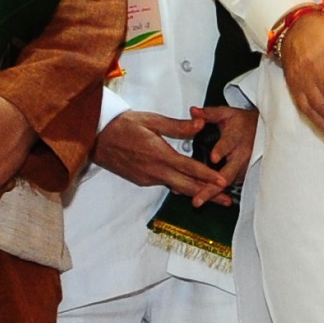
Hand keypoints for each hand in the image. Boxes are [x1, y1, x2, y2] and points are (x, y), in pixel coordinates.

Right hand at [91, 109, 228, 198]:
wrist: (95, 137)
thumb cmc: (123, 125)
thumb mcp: (152, 121)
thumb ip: (178, 126)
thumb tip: (201, 124)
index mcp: (159, 155)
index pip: (189, 168)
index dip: (208, 176)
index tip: (223, 182)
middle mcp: (154, 171)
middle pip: (187, 187)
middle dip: (209, 195)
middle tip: (228, 201)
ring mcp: (147, 178)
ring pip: (177, 188)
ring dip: (196, 192)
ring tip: (215, 197)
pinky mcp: (142, 180)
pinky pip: (165, 185)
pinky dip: (180, 187)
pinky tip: (192, 188)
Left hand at [194, 102, 258, 199]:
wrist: (263, 130)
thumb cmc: (242, 122)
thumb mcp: (226, 113)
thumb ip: (208, 114)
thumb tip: (193, 111)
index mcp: (237, 135)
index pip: (230, 142)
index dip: (222, 149)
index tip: (214, 157)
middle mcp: (242, 153)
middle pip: (228, 173)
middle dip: (213, 186)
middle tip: (198, 197)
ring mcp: (245, 166)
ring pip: (229, 182)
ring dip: (214, 192)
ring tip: (197, 200)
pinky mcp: (245, 173)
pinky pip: (231, 184)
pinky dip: (219, 192)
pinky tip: (204, 197)